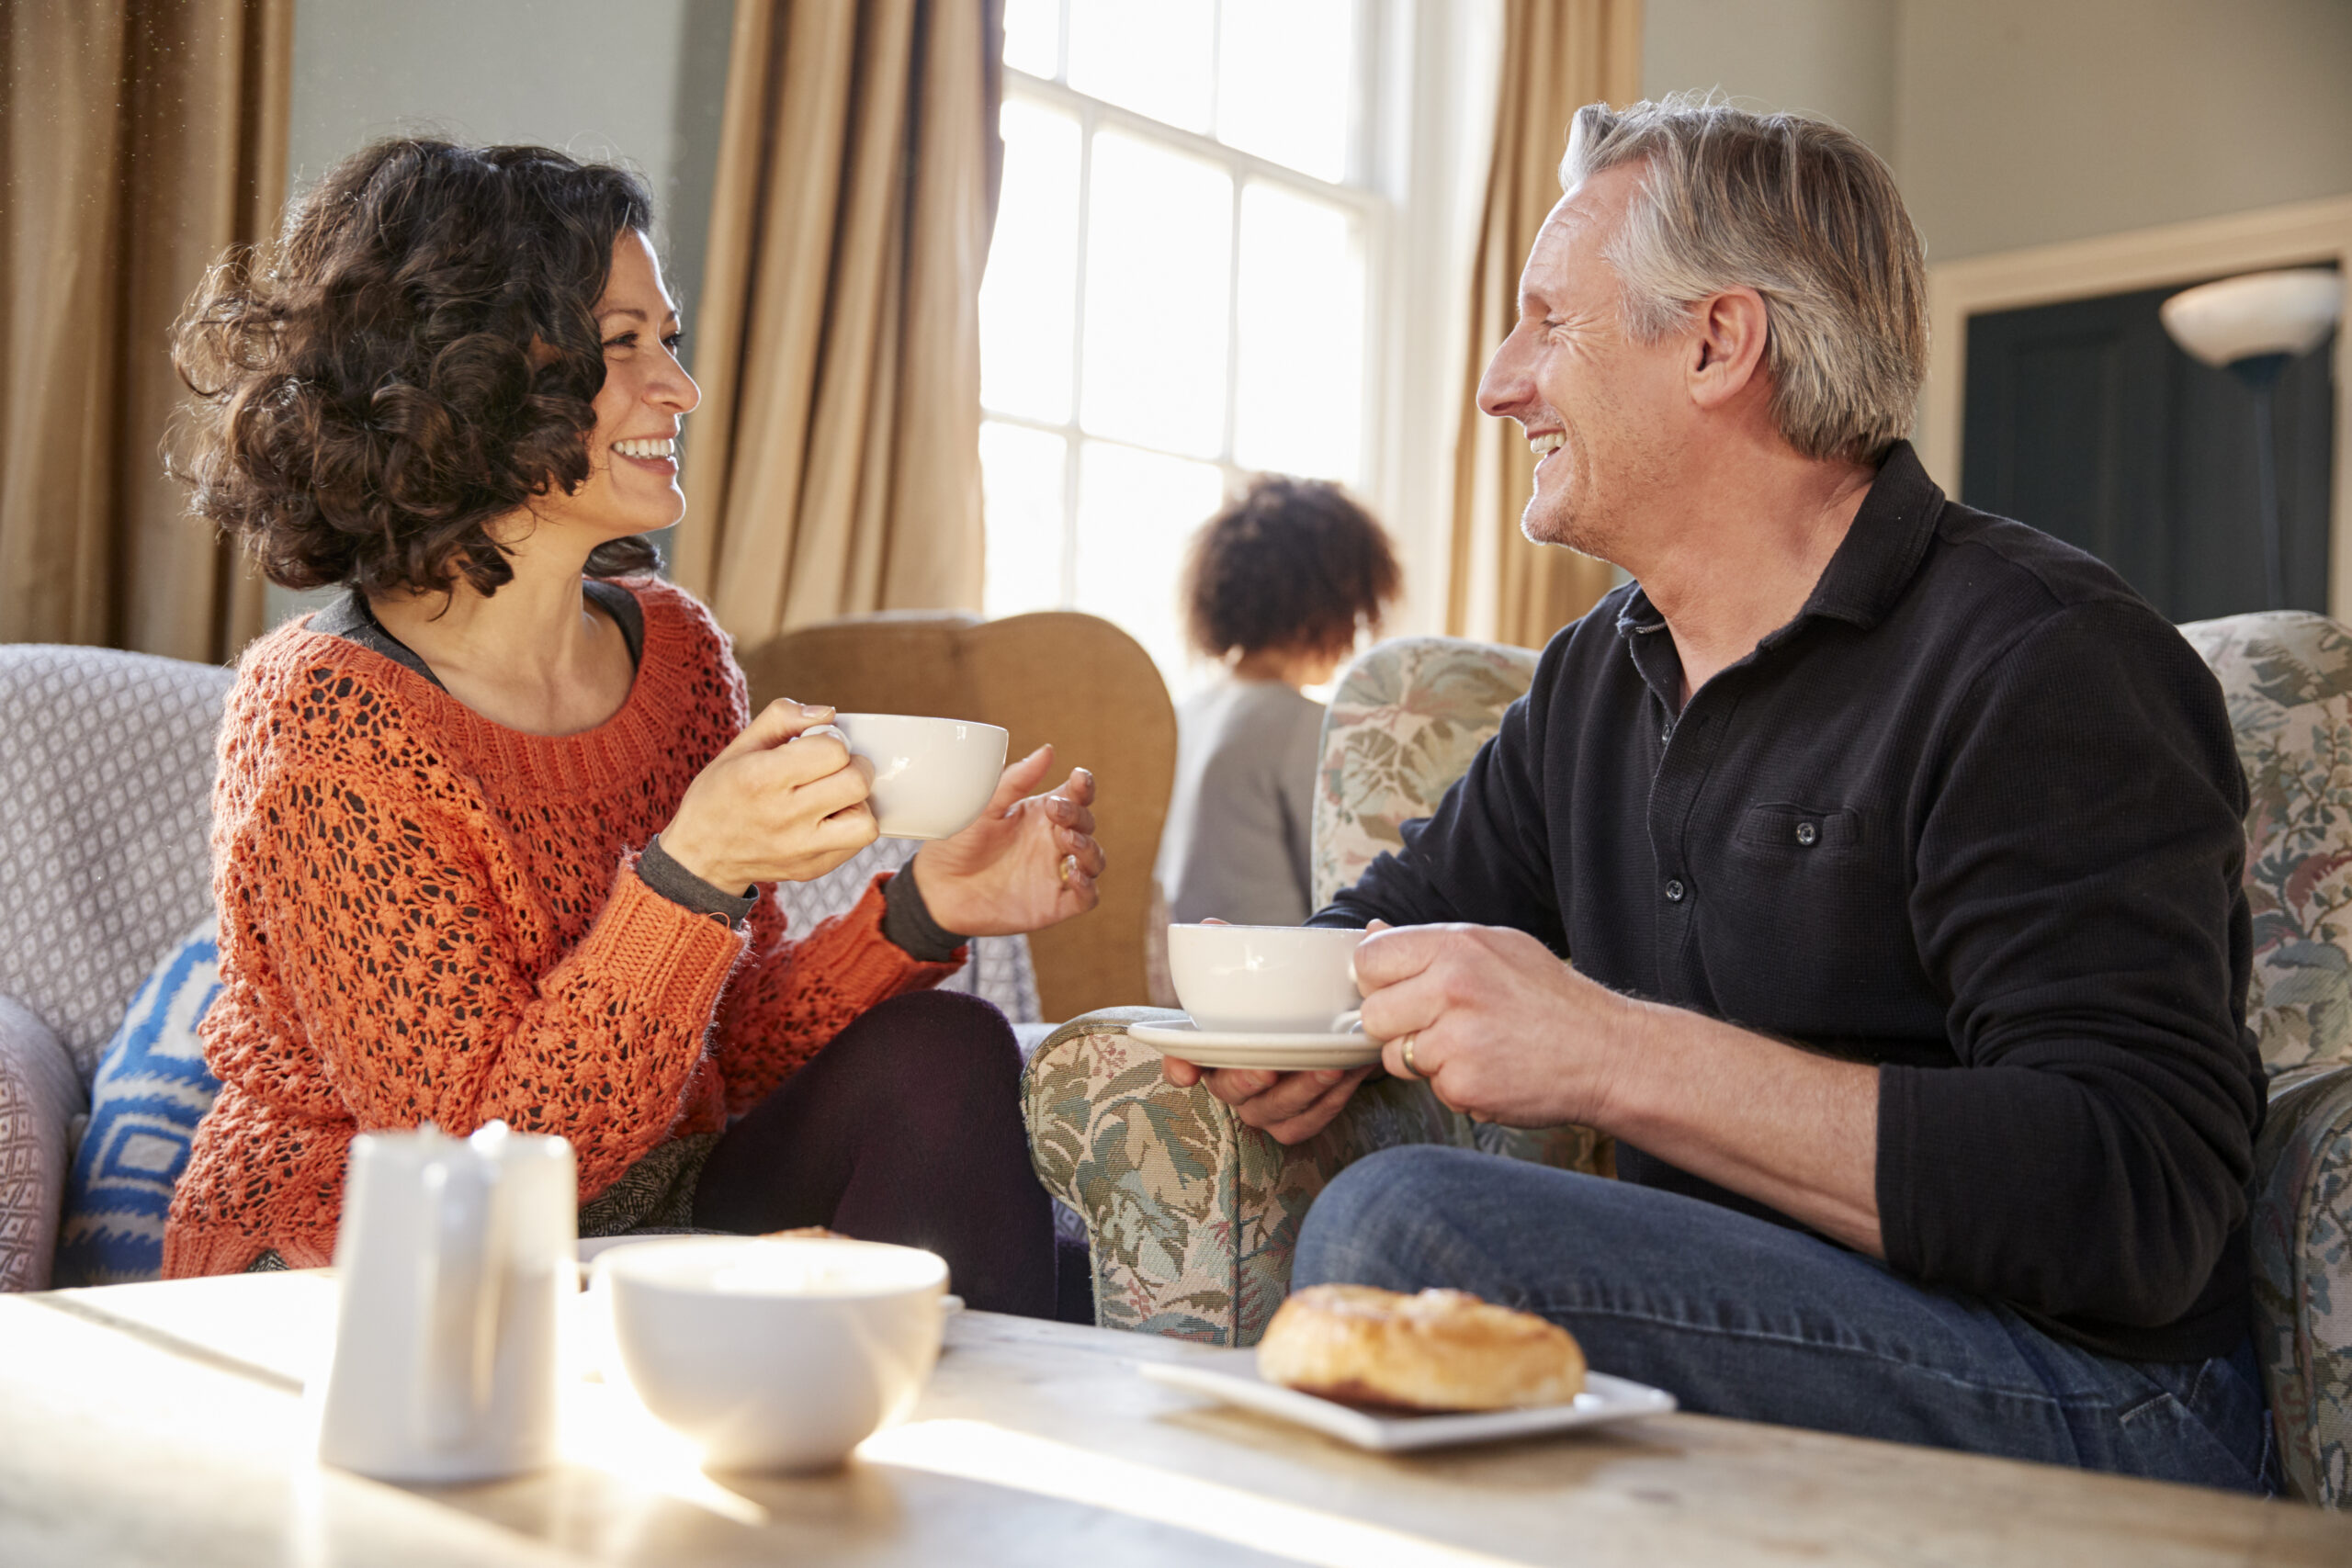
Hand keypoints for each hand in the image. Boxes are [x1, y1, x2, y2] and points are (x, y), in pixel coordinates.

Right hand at [659, 700, 878, 887]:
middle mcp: (784, 816)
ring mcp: (800, 849)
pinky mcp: (812, 869)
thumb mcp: (739, 746)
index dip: (832, 741)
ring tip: (836, 797)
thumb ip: (782, 717)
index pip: (833, 751)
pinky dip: (849, 826)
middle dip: (854, 766)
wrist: (700, 857)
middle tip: (837, 768)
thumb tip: (829, 713)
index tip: (818, 746)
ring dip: (858, 803)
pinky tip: (826, 818)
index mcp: (762, 777)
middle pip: (856, 783)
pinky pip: (856, 845)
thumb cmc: (721, 794)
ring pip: (866, 823)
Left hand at [908, 745, 1103, 936]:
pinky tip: (1073, 874)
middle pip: (1086, 824)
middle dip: (1078, 815)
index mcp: (1040, 815)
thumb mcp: (984, 808)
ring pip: (1094, 859)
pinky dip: (1088, 886)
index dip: (1084, 786)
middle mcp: (1053, 842)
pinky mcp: (1054, 904)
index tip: (1078, 777)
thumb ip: (1016, 781)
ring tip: (1067, 840)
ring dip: (1088, 847)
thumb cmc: (958, 844)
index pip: (1076, 796)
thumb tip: (1047, 751)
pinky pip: (1087, 897)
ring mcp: (1055, 873)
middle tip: (1055, 812)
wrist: (937, 889)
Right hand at [1156, 915, 1379, 1143]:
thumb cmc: (1283, 992)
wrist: (1329, 1012)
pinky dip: (1328, 1104)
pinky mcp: (1295, 1119)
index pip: (1182, 1059)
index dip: (1179, 1067)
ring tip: (1331, 1067)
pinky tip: (1347, 1076)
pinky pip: (1306, 1123)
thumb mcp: (1265, 964)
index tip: (1186, 1070)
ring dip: (1300, 1093)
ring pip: (1270, 1113)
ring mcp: (1263, 1103)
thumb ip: (1239, 945)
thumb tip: (1210, 926)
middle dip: (1246, 1080)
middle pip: (1227, 1090)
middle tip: (1270, 1065)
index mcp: (1215, 1042)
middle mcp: (1232, 1077)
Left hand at [1354, 922, 1635, 1127]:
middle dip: (1397, 1025)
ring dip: (1425, 1059)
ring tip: (1473, 1047)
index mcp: (1457, 946)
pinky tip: (1489, 1070)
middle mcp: (1452, 988)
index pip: (1369, 960)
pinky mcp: (1463, 1085)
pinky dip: (1454, 1085)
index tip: (1398, 991)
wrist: (1606, 1054)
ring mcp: (1456, 1039)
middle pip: (1373, 1014)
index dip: (1377, 980)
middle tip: (1440, 1025)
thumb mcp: (1497, 947)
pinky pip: (1430, 1087)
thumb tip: (1372, 933)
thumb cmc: (1551, 999)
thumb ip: (1430, 943)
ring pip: (1395, 1056)